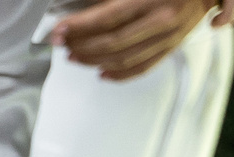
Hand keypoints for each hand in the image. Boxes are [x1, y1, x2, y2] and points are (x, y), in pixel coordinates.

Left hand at [51, 0, 233, 80]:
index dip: (80, 26)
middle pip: (113, 42)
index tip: (60, 29)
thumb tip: (93, 6)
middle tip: (61, 43)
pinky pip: (144, 66)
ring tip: (74, 56)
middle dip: (81, 45)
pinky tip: (101, 73)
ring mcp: (169, 36)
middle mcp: (163, 20)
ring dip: (94, 60)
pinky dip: (120, 74)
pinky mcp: (173, 45)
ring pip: (124, 58)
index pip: (109, 17)